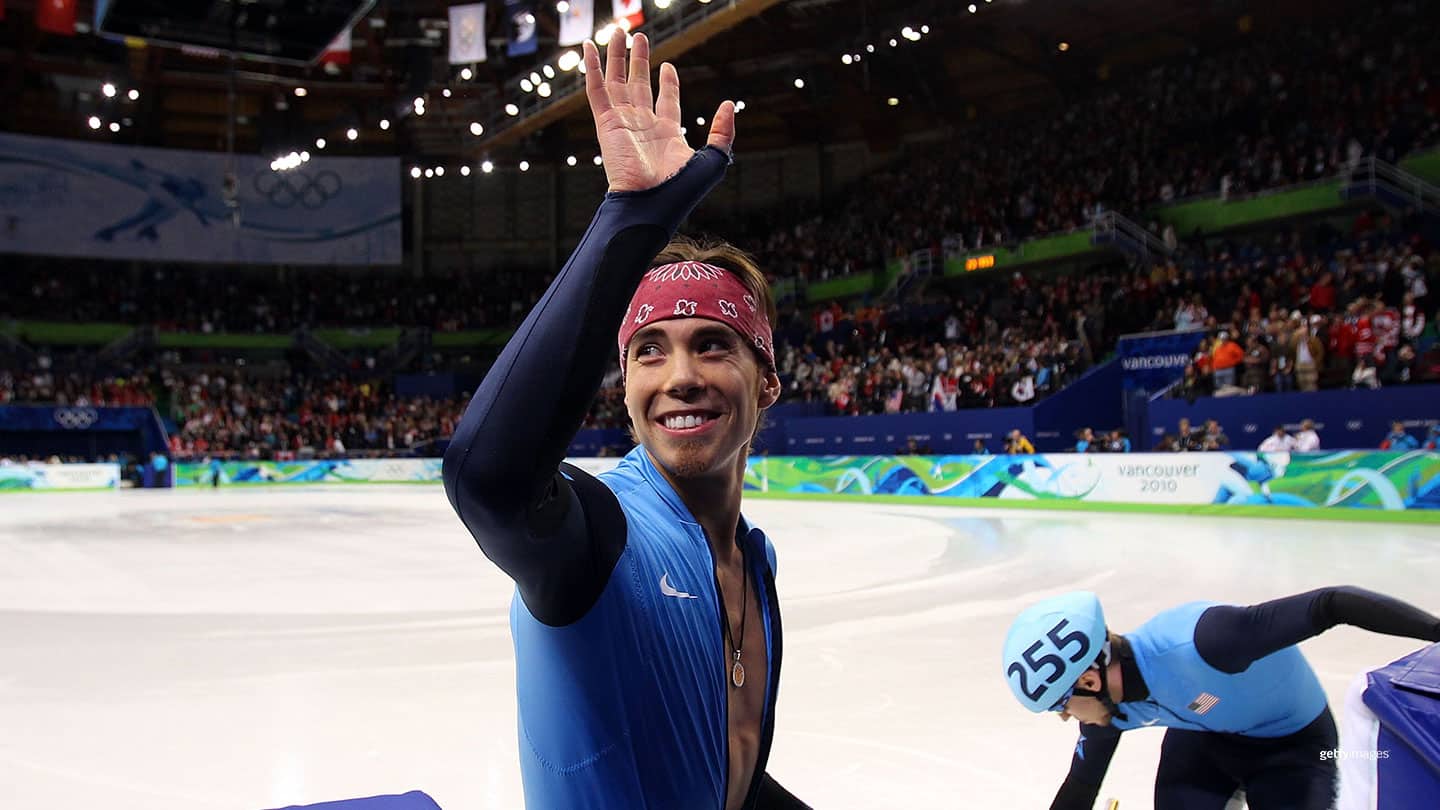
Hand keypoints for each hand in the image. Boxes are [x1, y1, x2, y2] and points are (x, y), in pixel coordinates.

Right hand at [583, 29, 733, 192]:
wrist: (651, 205)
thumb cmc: (681, 191)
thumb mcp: (713, 160)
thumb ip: (723, 133)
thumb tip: (729, 105)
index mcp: (667, 134)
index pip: (666, 100)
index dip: (667, 82)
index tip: (667, 65)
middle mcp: (643, 126)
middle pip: (638, 85)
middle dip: (638, 61)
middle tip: (637, 35)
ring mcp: (623, 124)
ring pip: (617, 82)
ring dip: (616, 57)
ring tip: (617, 31)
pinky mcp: (606, 125)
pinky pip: (596, 92)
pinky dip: (592, 69)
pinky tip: (589, 49)